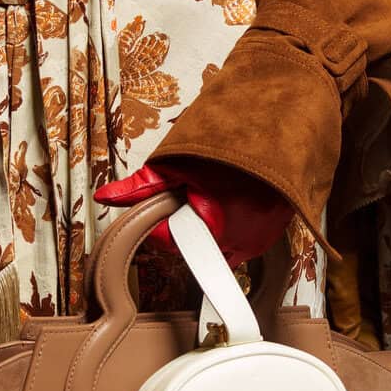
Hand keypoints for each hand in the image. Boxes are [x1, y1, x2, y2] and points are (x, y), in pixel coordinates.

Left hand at [94, 160, 292, 267]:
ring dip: (209, 231)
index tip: (172, 202)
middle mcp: (234, 242)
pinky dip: (231, 232)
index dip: (163, 221)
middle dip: (187, 226)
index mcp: (209, 223)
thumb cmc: (234, 146)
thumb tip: (106, 196)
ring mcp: (253, 244)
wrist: (283, 137)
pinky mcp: (265, 242)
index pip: (166, 243)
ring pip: (213, 252)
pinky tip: (235, 206)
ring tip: (219, 198)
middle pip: (190, 250)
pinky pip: (237, 247)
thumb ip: (142, 184)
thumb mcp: (180, 161)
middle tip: (198, 195)